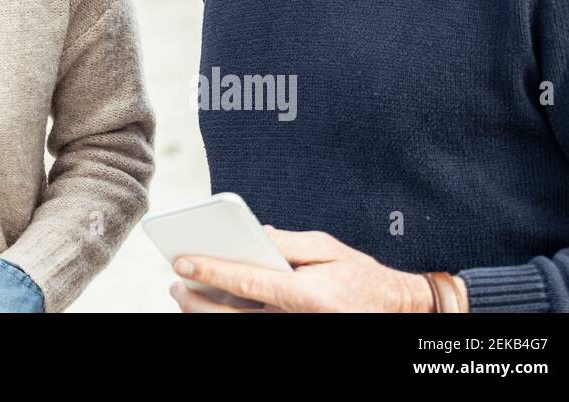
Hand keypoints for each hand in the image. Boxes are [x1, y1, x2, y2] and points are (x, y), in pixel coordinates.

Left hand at [170, 226, 462, 312]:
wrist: (393, 311)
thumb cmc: (359, 276)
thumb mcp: (329, 248)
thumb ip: (288, 241)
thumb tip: (254, 233)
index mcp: (306, 294)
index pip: (249, 281)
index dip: (212, 270)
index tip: (182, 260)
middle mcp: (297, 320)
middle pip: (234, 315)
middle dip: (198, 300)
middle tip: (174, 282)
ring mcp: (294, 332)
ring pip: (238, 329)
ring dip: (205, 315)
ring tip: (183, 296)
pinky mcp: (293, 335)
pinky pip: (253, 333)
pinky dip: (227, 322)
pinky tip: (209, 311)